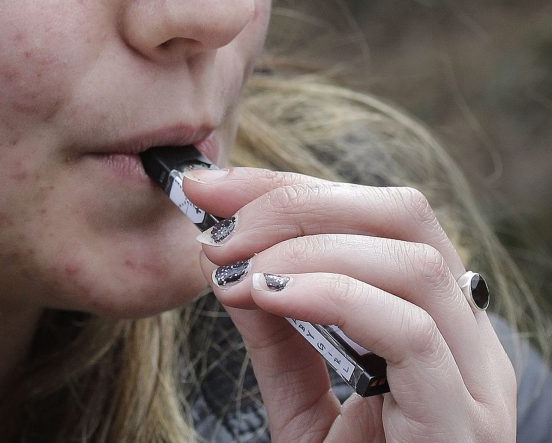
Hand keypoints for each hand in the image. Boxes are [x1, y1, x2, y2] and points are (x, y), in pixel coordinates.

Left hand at [183, 167, 515, 441]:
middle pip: (403, 215)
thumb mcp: (299, 398)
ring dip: (307, 248)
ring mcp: (474, 377)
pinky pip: (411, 331)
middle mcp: (465, 335)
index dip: (288, 188)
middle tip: (219, 229)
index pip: (373, 214)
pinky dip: (332, 295)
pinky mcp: (463, 419)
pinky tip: (270, 297)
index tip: (210, 189)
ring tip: (237, 271)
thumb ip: (276, 331)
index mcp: (430, 318)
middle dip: (298, 203)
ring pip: (412, 261)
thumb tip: (231, 264)